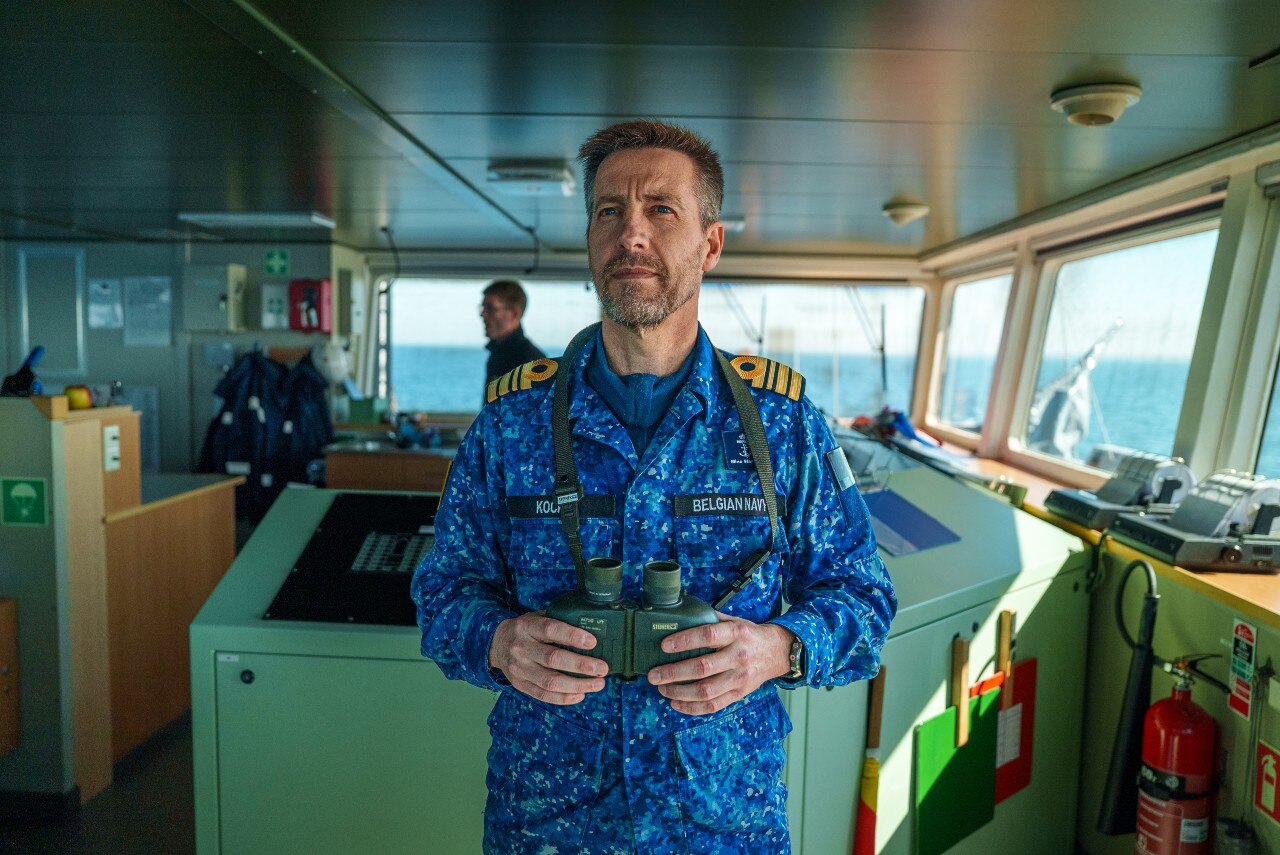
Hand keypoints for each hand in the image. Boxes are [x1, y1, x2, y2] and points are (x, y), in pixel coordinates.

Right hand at [489, 613, 608, 704]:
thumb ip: (557, 620)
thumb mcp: (536, 617)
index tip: (592, 642)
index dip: (572, 636)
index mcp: (527, 627)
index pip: (550, 629)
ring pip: (550, 681)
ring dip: (577, 685)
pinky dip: (564, 698)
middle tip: (602, 668)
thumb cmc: (525, 630)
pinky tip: (581, 695)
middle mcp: (521, 648)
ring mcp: (519, 668)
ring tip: (598, 684)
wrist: (496, 645)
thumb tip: (590, 624)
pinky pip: (543, 695)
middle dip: (581, 665)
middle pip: (553, 659)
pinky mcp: (520, 685)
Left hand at [646, 613, 793, 714]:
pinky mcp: (739, 693)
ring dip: (679, 692)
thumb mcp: (734, 620)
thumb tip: (680, 616)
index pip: (707, 636)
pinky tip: (676, 703)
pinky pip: (713, 705)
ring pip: (706, 690)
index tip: (664, 645)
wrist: (776, 652)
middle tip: (654, 674)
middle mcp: (738, 656)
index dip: (684, 641)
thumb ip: (710, 619)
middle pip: (702, 668)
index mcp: (736, 633)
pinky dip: (692, 708)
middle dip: (673, 673)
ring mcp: (739, 678)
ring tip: (662, 688)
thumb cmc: (749, 635)